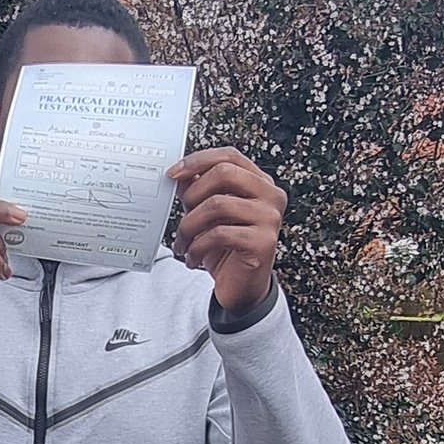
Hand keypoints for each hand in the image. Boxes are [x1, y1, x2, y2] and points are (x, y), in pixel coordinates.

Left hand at [170, 147, 285, 318]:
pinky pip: (219, 234)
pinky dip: (198, 247)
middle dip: (194, 192)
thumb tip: (179, 174)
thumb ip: (198, 189)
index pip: (230, 156)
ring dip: (189, 225)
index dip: (198, 160)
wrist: (241, 287)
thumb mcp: (208, 214)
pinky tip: (193, 258)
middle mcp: (271, 196)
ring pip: (217, 204)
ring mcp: (270, 218)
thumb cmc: (226, 247)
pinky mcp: (263, 243)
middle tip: (182, 212)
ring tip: (182, 242)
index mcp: (259, 182)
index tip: (173, 174)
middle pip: (224, 173)